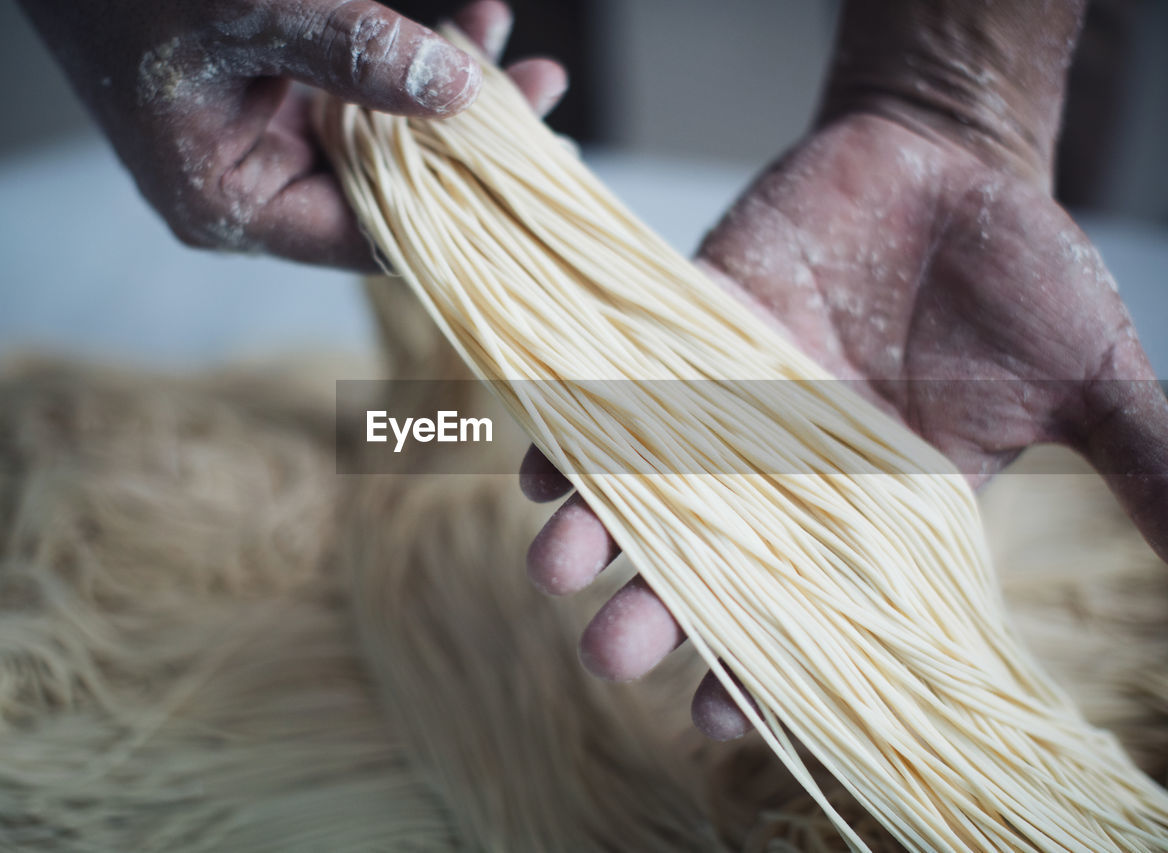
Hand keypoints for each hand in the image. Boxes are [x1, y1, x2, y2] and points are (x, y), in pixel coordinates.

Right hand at [18, 0, 564, 267]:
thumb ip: (353, 52)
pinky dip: (413, 62)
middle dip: (467, 142)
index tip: (526, 164)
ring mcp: (269, 145)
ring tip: (522, 56)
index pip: (366, 237)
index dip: (450, 204)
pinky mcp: (280, 101)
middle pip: (389, 188)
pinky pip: (366, 96)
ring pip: (387, 139)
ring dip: (451, 93)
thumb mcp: (248, 13)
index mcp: (233, 207)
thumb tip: (458, 90)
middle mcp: (255, 191)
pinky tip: (469, 28)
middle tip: (542, 95)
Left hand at [520, 0, 1167, 739]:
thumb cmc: (1017, 273)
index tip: (720, 717)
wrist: (948, 162)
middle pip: (705, 563)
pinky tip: (540, 465)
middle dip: (657, 610)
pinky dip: (573, 424)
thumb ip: (1139, 465)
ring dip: (596, 527)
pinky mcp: (685, 331)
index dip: (763, 668)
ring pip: (643, 487)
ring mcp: (724, 403)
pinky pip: (613, 390)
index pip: (808, 611)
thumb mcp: (1086, 380)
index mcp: (871, 505)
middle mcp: (782, 470)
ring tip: (559, 569)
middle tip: (615, 654)